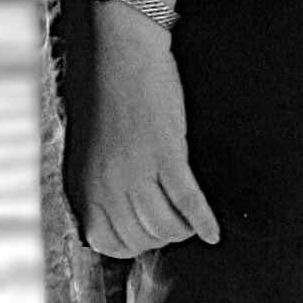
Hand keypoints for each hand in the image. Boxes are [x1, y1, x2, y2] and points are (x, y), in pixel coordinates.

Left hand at [78, 10, 219, 257]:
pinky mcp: (165, 153)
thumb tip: (126, 218)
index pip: (108, 242)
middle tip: (177, 224)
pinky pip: (186, 201)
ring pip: (166, 226)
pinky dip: (203, 221)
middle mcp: (109, 183)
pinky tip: (214, 233)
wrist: (124, 55)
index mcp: (88, 184)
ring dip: (184, 230)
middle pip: (142, 237)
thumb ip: (103, 185)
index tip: (149, 236)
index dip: (133, 246)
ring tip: (193, 222)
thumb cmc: (113, 100)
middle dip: (163, 238)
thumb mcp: (96, 150)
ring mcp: (137, 169)